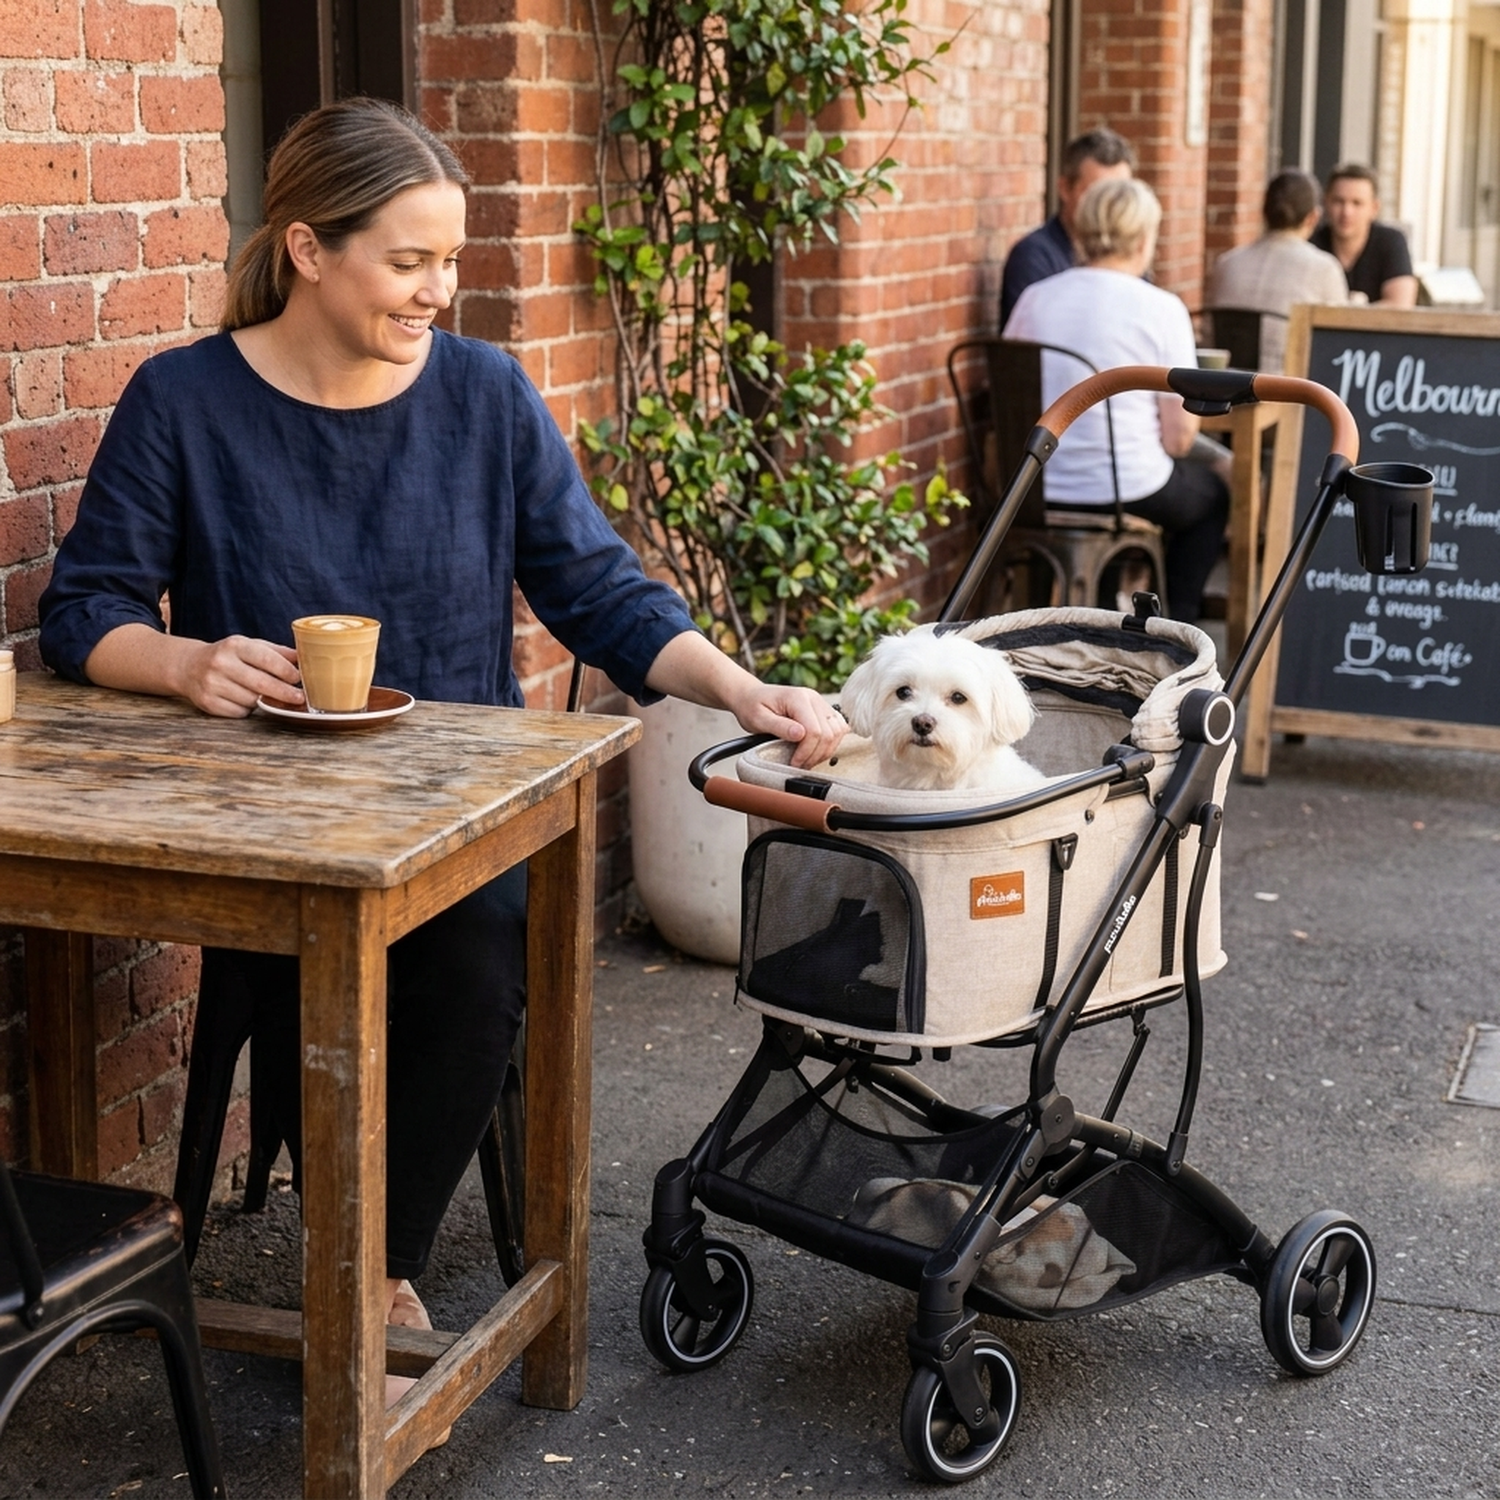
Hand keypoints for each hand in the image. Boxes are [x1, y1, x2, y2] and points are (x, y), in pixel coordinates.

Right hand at [174, 636, 303, 716]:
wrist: (189, 667)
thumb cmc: (228, 656)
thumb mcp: (250, 646)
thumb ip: (277, 652)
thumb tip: (304, 658)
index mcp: (235, 645)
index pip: (267, 659)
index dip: (287, 671)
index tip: (299, 679)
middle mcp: (221, 663)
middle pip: (262, 684)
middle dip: (285, 693)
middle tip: (300, 698)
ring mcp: (212, 684)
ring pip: (252, 700)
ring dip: (263, 701)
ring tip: (262, 693)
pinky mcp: (207, 702)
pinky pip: (239, 712)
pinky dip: (247, 709)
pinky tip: (243, 700)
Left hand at [727, 681, 846, 769]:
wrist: (752, 697)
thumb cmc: (753, 707)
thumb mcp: (758, 719)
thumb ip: (779, 727)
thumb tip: (800, 735)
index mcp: (798, 697)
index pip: (814, 730)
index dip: (806, 752)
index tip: (794, 762)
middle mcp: (814, 698)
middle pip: (829, 733)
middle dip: (815, 755)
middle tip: (799, 765)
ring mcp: (821, 703)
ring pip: (838, 732)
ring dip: (825, 750)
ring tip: (807, 759)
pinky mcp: (824, 711)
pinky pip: (839, 729)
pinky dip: (831, 743)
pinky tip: (816, 750)